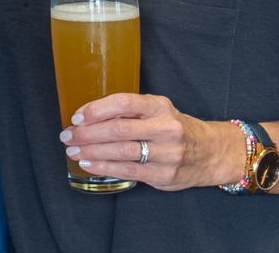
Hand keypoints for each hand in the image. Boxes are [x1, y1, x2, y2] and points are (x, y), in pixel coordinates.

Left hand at [60, 93, 226, 191]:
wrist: (210, 152)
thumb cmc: (176, 128)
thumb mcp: (158, 111)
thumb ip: (131, 112)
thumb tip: (90, 116)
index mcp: (160, 106)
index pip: (124, 103)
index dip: (97, 109)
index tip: (77, 116)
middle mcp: (165, 128)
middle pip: (118, 130)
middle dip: (87, 134)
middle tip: (68, 136)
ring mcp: (166, 153)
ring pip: (121, 152)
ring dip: (92, 151)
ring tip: (73, 151)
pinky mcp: (163, 174)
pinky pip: (128, 171)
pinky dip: (104, 167)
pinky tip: (90, 164)